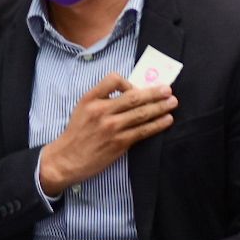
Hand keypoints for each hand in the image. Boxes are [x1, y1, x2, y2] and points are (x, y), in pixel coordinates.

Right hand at [40, 73, 175, 196]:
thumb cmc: (77, 133)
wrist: (67, 159)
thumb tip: (130, 91)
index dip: (128, 82)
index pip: (113, 80)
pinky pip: (142, 131)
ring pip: (141, 114)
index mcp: (91, 99)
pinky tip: (167, 120)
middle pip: (133, 97)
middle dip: (154, 93)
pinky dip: (157, 125)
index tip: (136, 88)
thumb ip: (102, 98)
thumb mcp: (83, 108)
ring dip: (160, 107)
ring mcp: (112, 128)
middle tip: (168, 89)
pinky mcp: (119, 143)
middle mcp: (102, 111)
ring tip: (172, 103)